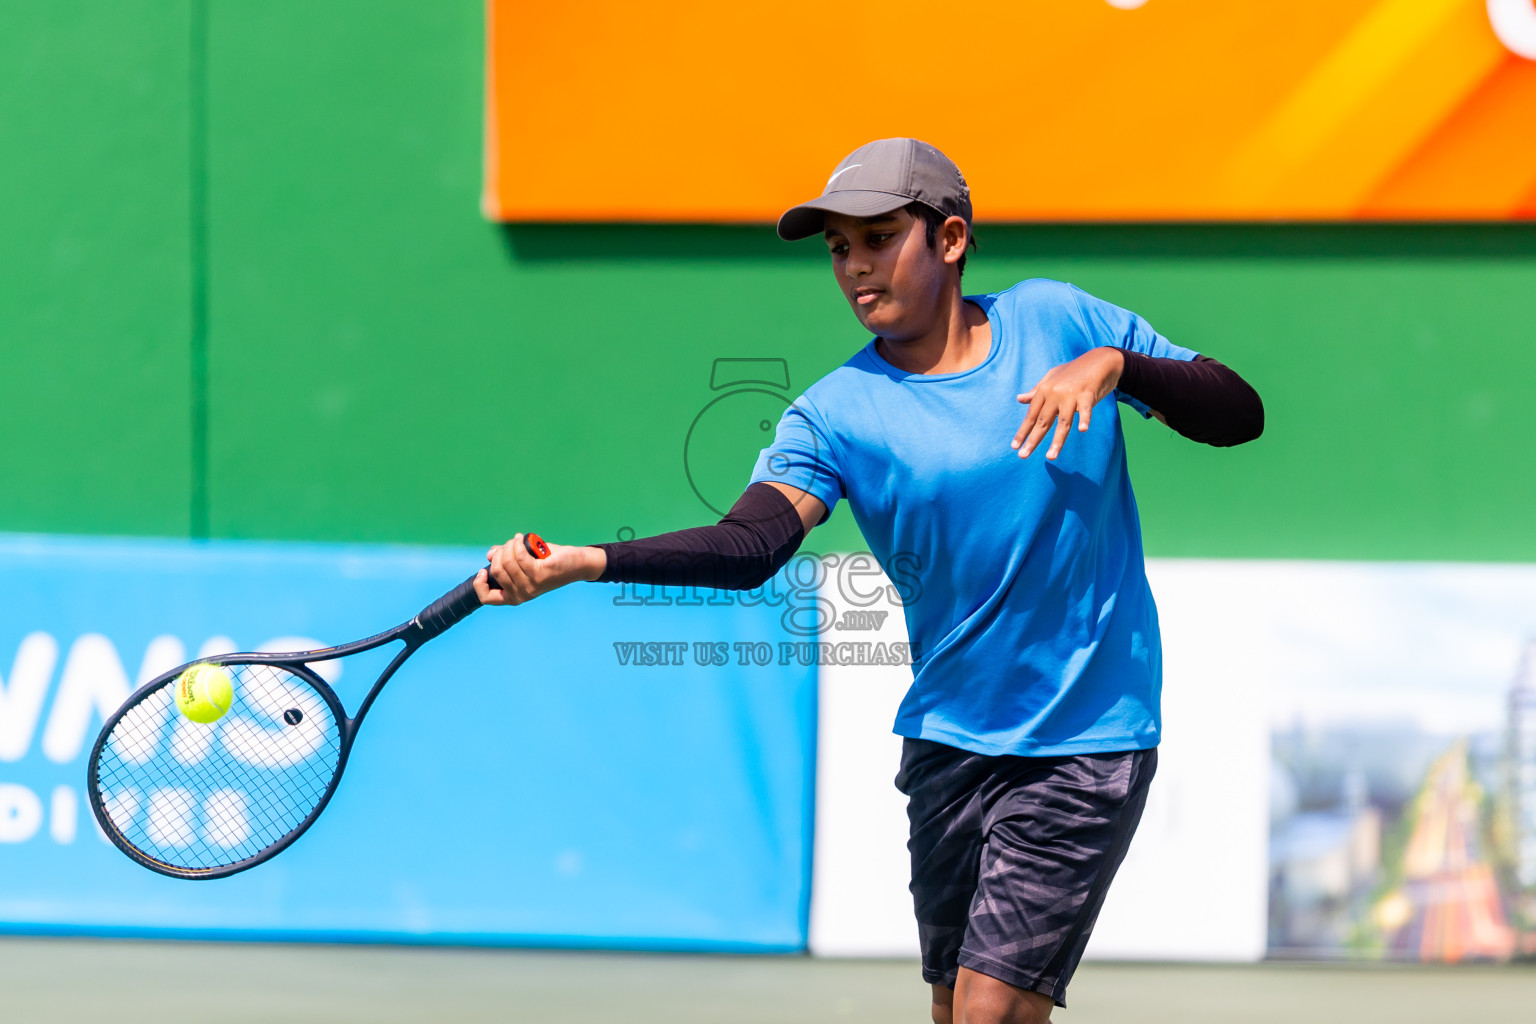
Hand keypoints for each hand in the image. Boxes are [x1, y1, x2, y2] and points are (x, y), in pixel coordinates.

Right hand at [475, 534, 605, 605]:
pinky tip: (521, 538)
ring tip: (517, 540)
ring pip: (506, 561)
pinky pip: (519, 556)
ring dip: (509, 545)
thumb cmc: (550, 562)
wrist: (577, 564)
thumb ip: (506, 559)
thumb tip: (490, 555)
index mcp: (515, 596)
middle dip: (499, 553)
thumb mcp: (524, 561)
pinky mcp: (540, 574)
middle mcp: (522, 594)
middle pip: (496, 570)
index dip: (479, 583)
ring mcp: (531, 586)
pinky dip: (517, 543)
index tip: (483, 569)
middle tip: (510, 545)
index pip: (487, 598)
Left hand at [1012, 348, 1124, 459]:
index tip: (1015, 446)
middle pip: (1043, 421)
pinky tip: (1083, 429)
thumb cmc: (1074, 371)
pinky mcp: (1088, 394)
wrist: (1099, 359)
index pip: (1032, 415)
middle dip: (1033, 439)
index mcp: (1045, 389)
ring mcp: (1072, 394)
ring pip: (1064, 421)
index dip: (1023, 431)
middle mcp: (1055, 393)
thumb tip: (1019, 399)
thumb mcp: (1051, 377)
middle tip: (1023, 456)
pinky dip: (1085, 418)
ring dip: (1057, 440)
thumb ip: (1036, 390)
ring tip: (1050, 456)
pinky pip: (1086, 409)